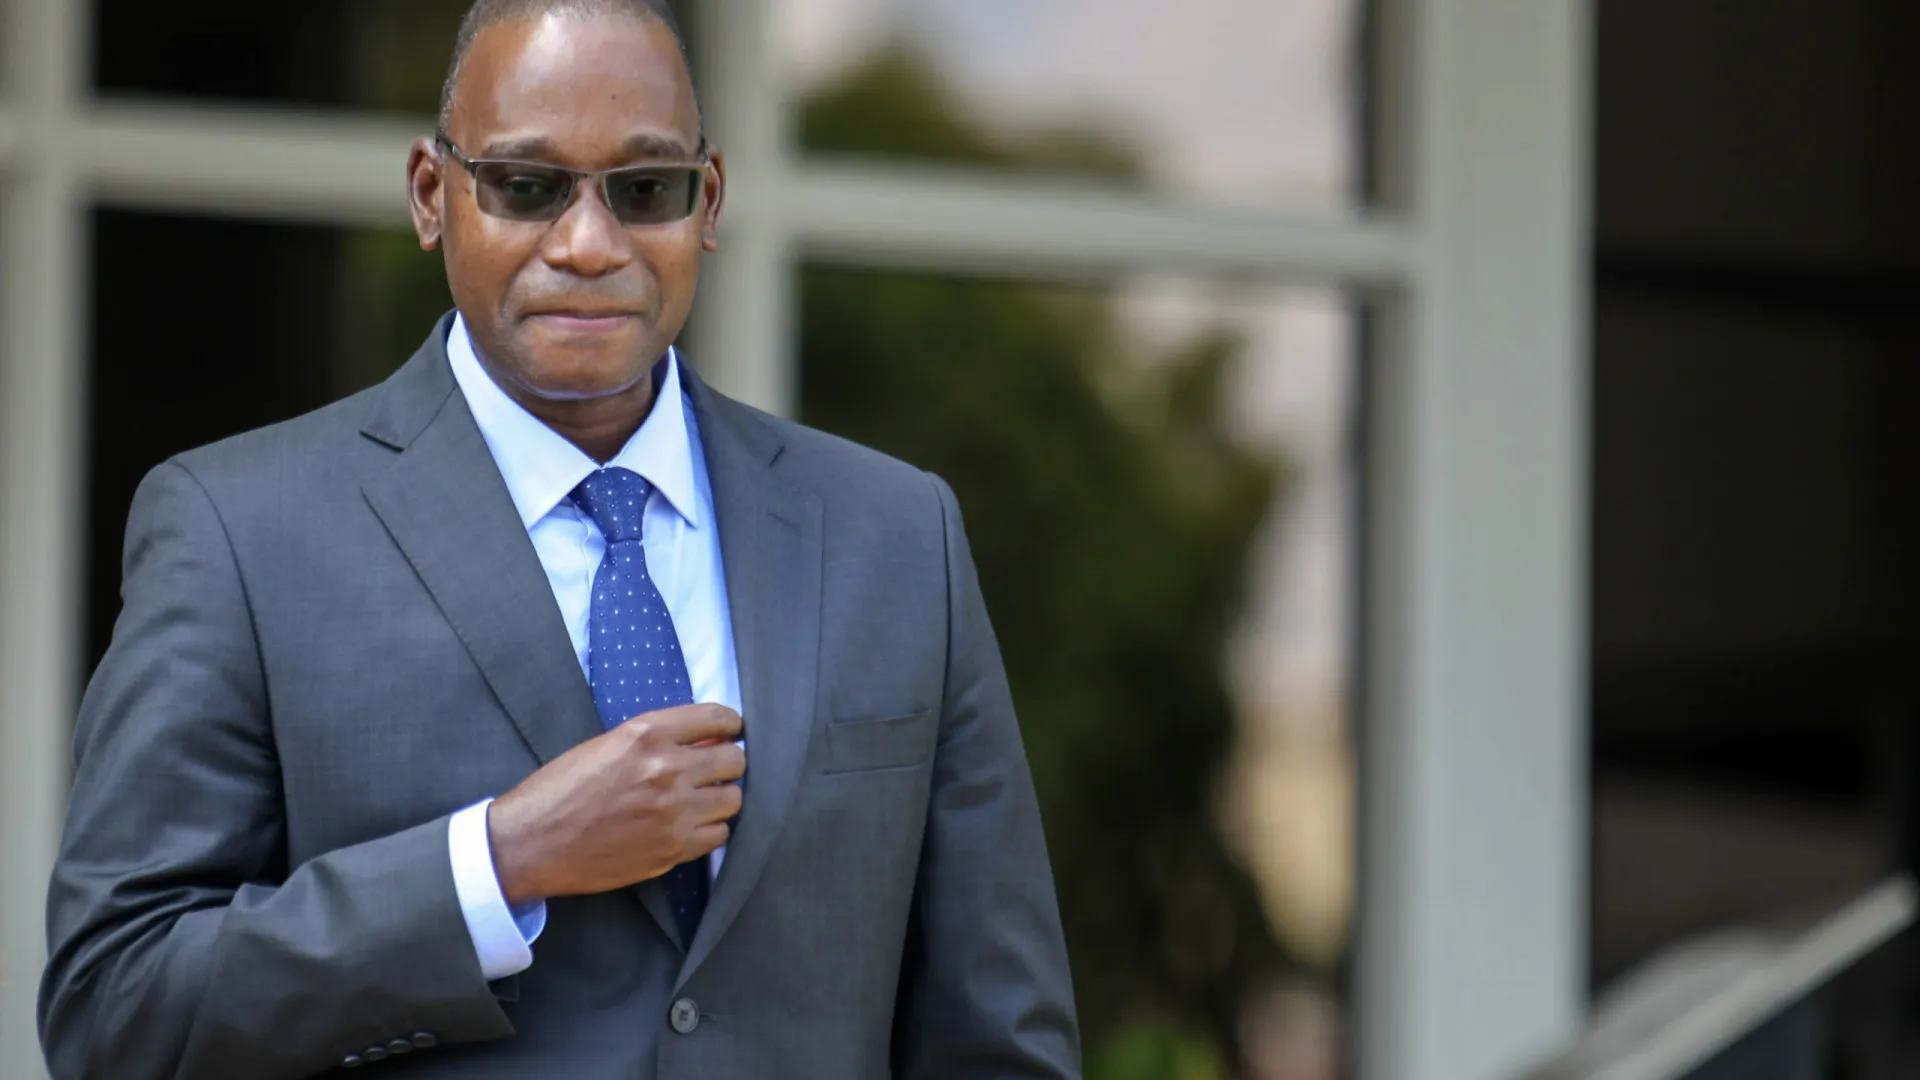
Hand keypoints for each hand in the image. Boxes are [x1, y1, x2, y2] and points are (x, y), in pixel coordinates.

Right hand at [487, 703, 744, 906]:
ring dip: (721, 798)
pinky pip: (719, 836)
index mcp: (646, 734)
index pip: (718, 717)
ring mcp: (672, 812)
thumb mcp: (605, 745)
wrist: (530, 844)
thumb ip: (655, 740)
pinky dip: (710, 831)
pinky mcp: (672, 850)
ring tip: (700, 802)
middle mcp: (666, 769)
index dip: (730, 726)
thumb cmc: (560, 790)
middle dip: (727, 763)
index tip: (729, 733)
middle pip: (735, 760)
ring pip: (733, 800)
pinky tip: (689, 827)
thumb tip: (706, 738)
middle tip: (713, 772)